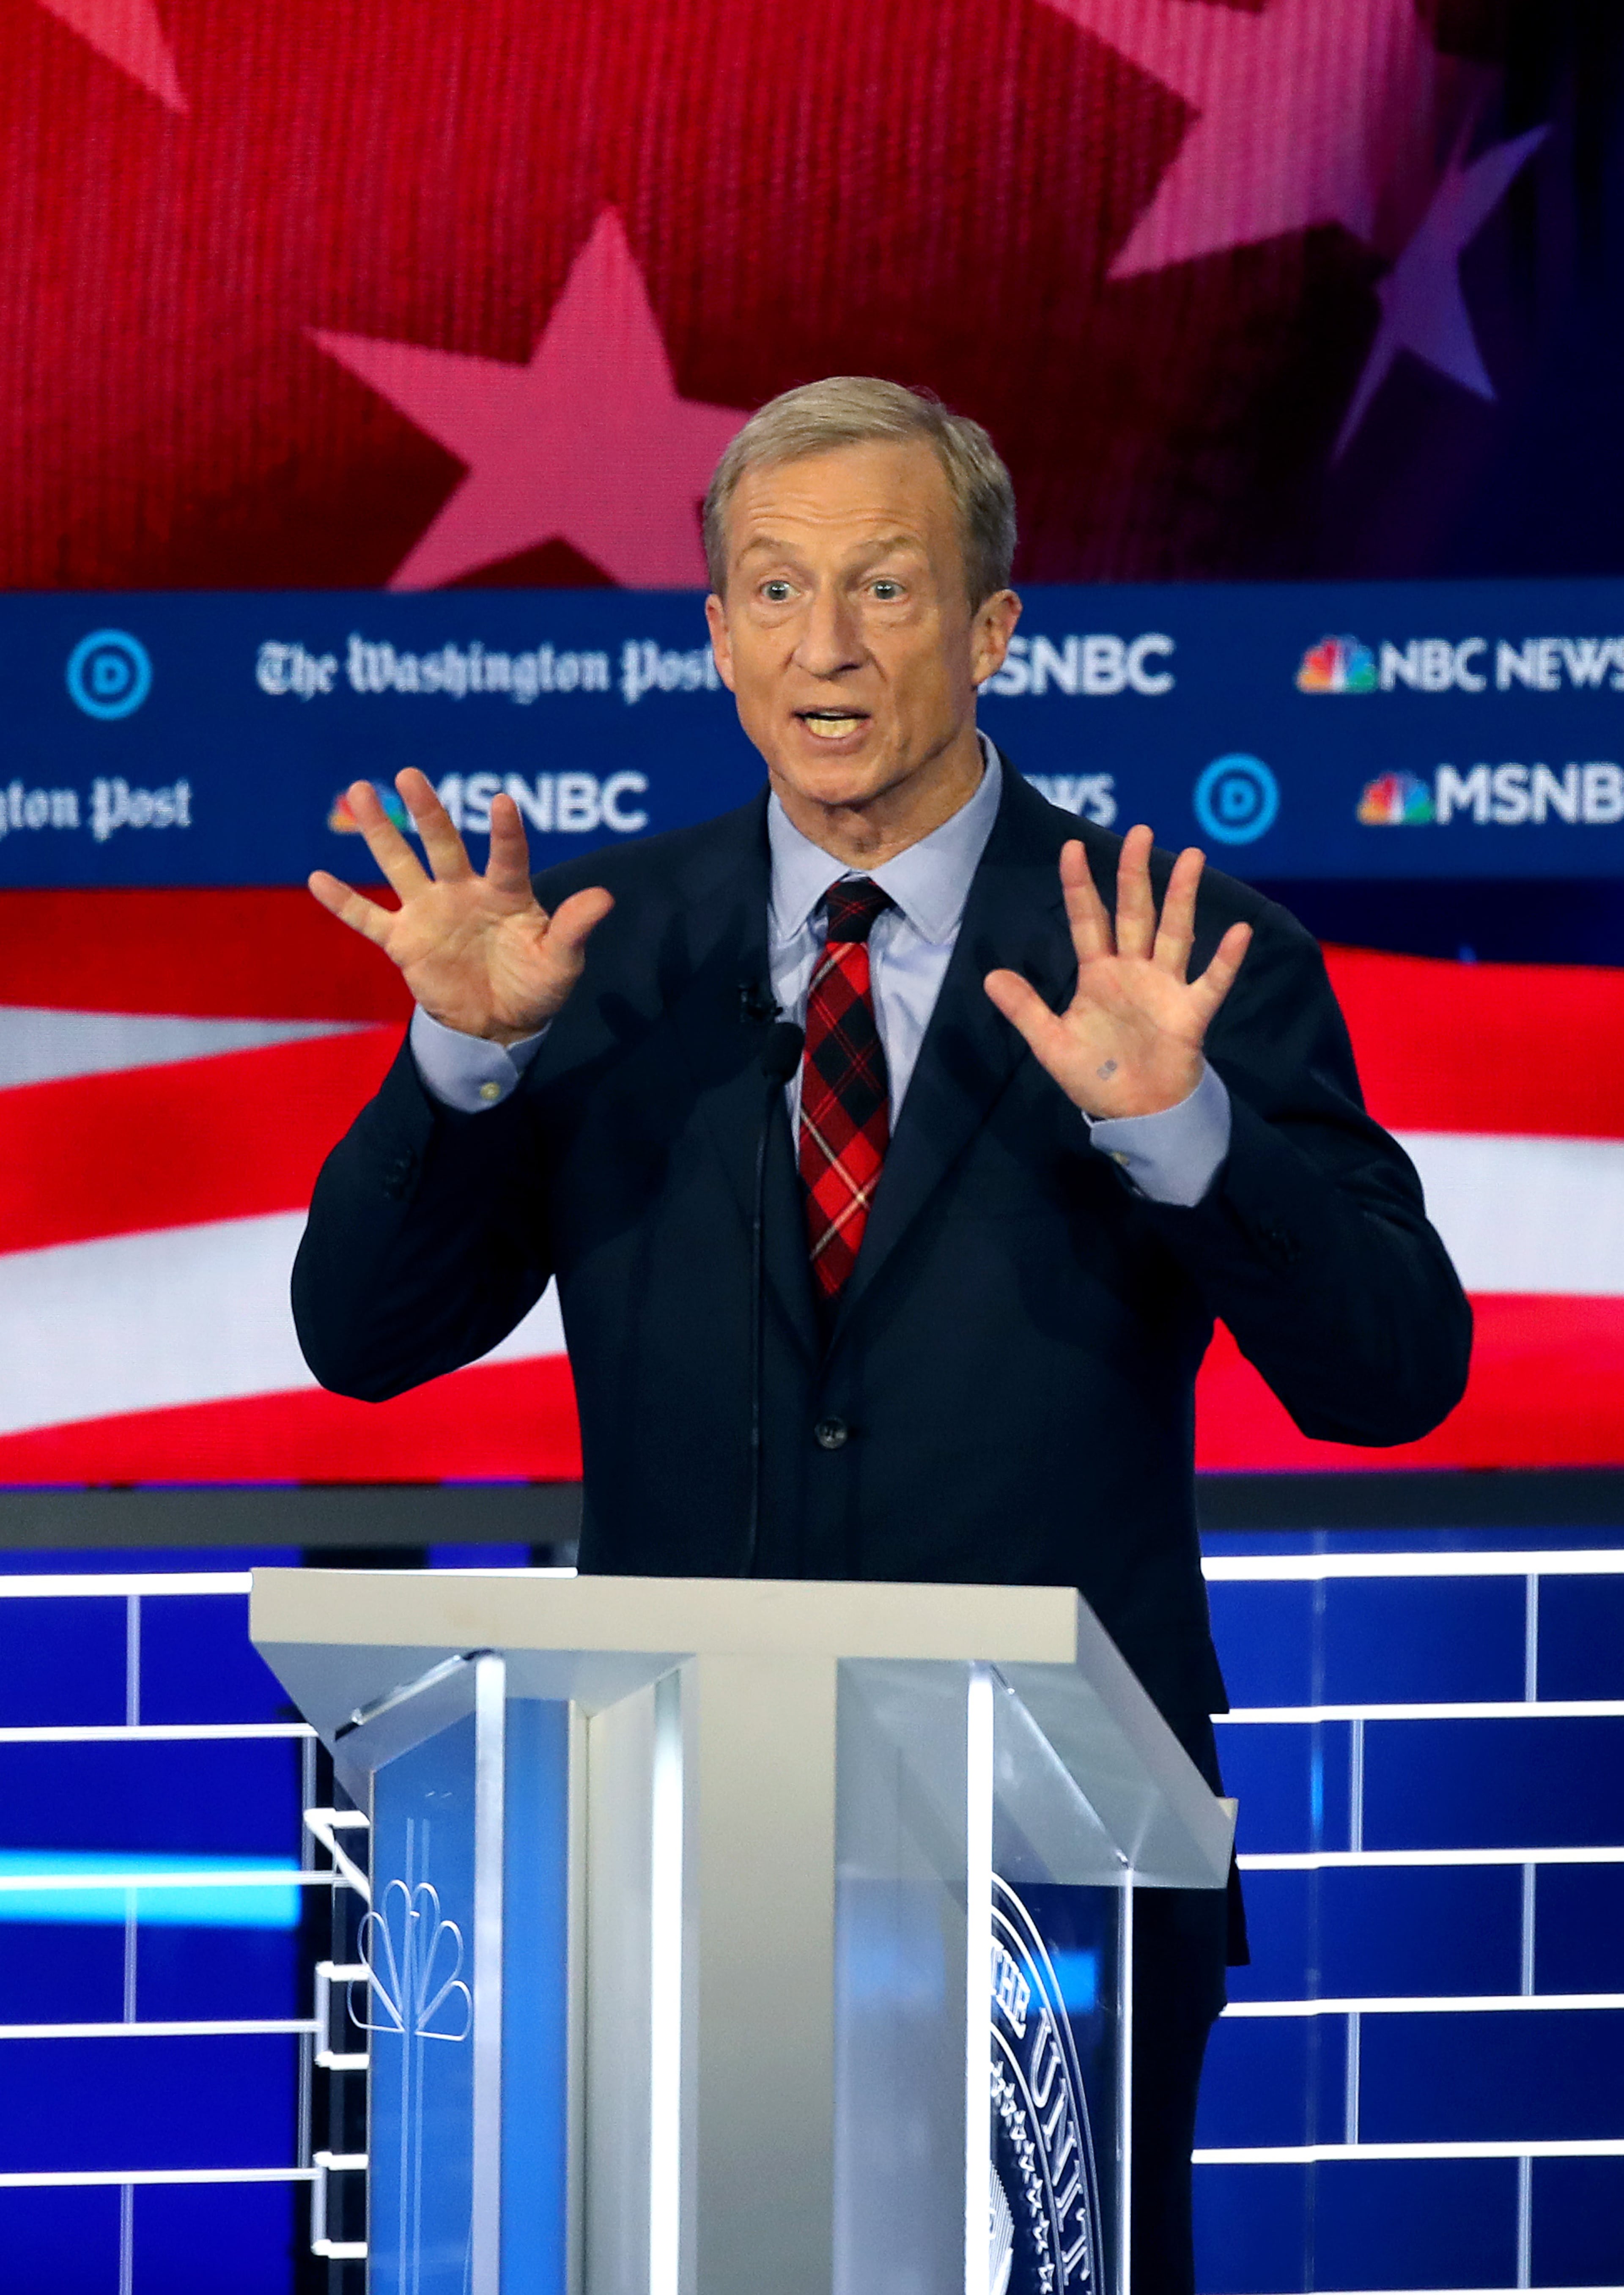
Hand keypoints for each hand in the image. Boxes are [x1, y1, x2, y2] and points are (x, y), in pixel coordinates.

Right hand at [308, 769, 612, 1043]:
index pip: (507, 856)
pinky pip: (368, 920)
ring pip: (400, 866)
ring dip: (379, 832)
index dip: (506, 832)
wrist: (501, 1023)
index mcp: (506, 893)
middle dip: (427, 812)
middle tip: (409, 774)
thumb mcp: (561, 962)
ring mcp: (429, 914)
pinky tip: (317, 878)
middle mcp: (463, 892)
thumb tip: (605, 898)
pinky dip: (343, 903)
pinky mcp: (404, 943)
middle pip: (443, 845)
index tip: (503, 802)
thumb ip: (574, 928)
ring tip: (359, 791)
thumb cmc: (535, 985)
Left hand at [984, 826, 1251, 1118]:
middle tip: (1140, 832)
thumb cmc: (1096, 1075)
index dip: (1079, 885)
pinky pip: (1212, 982)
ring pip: (1175, 933)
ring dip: (1182, 897)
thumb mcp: (1052, 1045)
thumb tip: (989, 976)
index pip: (1087, 920)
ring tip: (1191, 857)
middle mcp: (1134, 970)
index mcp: (1098, 974)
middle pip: (1134, 913)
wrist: (1135, 1114)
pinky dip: (1226, 959)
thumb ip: (1026, 1009)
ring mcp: (1165, 988)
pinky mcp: (1191, 1013)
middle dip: (1135, 874)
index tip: (1072, 846)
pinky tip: (1240, 931)